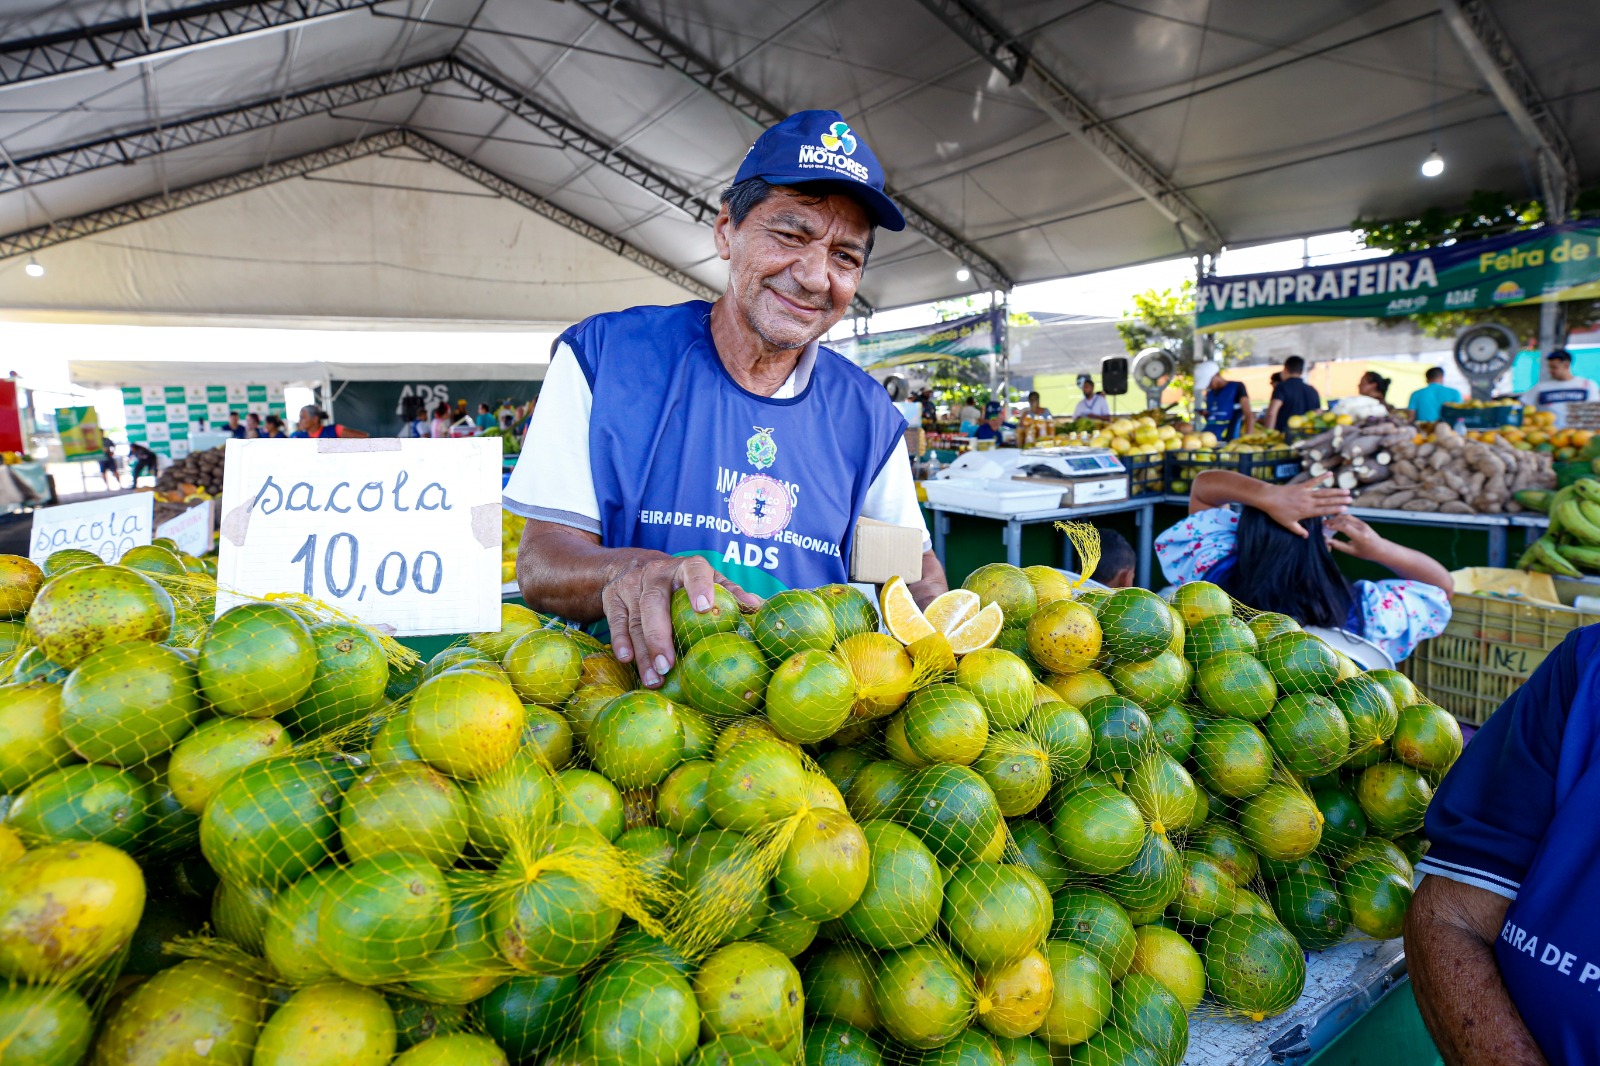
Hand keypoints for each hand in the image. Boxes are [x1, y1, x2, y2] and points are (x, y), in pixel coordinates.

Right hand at [600, 554, 758, 686]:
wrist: (633, 566)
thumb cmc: (683, 583)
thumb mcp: (706, 580)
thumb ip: (729, 593)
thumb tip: (757, 607)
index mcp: (685, 567)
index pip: (694, 570)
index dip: (699, 586)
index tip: (704, 607)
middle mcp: (656, 573)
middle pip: (655, 602)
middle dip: (660, 635)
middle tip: (668, 665)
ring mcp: (631, 585)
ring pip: (635, 619)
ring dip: (643, 651)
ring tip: (654, 678)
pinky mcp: (612, 598)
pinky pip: (615, 622)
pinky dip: (620, 641)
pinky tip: (627, 661)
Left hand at [1262, 474, 1350, 537]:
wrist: (1269, 498)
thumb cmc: (1277, 512)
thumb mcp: (1288, 524)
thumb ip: (1298, 531)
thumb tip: (1307, 537)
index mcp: (1307, 511)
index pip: (1324, 511)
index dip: (1335, 510)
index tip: (1345, 509)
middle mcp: (1309, 501)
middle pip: (1327, 501)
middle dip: (1340, 500)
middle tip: (1351, 499)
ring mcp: (1306, 493)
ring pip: (1323, 492)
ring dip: (1335, 491)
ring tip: (1346, 490)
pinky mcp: (1301, 486)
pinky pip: (1313, 480)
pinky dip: (1321, 477)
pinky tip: (1330, 474)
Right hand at [1325, 512, 1382, 558]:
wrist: (1380, 549)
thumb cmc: (1366, 552)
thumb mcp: (1351, 552)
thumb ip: (1339, 545)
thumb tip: (1326, 540)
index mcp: (1360, 536)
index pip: (1345, 527)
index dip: (1334, 525)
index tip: (1325, 527)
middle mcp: (1362, 528)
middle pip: (1345, 520)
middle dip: (1333, 520)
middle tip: (1323, 523)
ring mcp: (1363, 524)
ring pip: (1347, 517)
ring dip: (1337, 518)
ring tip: (1328, 521)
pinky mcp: (1362, 522)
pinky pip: (1351, 517)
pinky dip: (1342, 518)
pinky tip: (1336, 520)